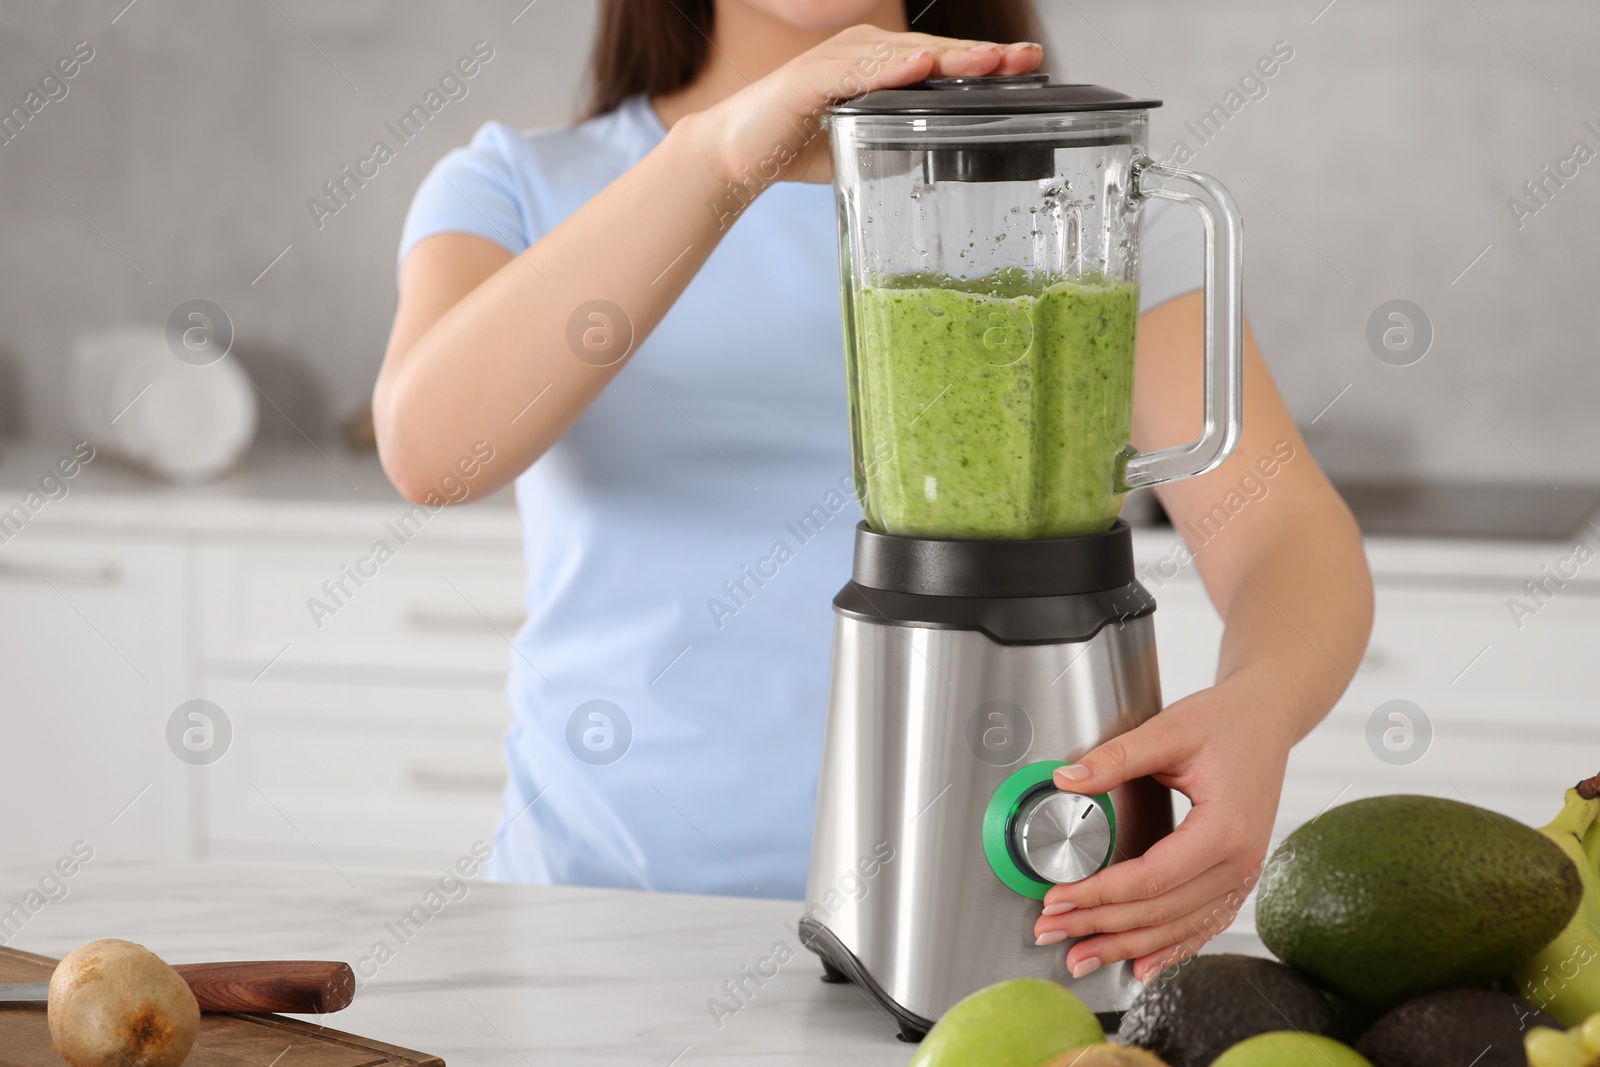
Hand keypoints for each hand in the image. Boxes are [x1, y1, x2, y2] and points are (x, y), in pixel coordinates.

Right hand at [683, 25, 1041, 185]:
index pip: (942, 61)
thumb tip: (945, 155)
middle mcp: (863, 53)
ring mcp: (837, 61)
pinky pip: (855, 72)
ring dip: (947, 58)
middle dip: (981, 56)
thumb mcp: (864, 146)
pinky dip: (889, 70)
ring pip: (901, 56)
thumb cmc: (797, 144)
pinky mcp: (809, 78)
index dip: (985, 63)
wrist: (738, 154)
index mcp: (880, 65)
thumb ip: (902, 143)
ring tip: (988, 62)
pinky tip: (919, 69)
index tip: (1031, 64)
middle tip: (1025, 58)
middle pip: (932, 51)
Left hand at [1030, 672, 1292, 981]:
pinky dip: (1169, 950)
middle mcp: (1239, 862)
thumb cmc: (1227, 722)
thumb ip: (1116, 758)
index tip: (1056, 898)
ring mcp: (1242, 875)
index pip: (1150, 878)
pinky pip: (1202, 925)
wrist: (1267, 720)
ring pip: (1177, 928)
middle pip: (1159, 912)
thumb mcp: (1169, 730)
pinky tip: (1140, 967)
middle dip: (1099, 926)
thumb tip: (1067, 780)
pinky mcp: (1237, 878)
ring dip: (1126, 947)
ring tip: (1081, 957)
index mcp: (1225, 828)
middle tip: (1050, 930)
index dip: (1098, 894)